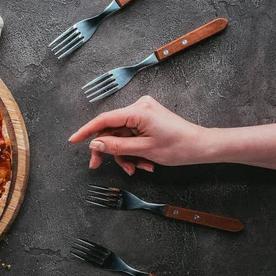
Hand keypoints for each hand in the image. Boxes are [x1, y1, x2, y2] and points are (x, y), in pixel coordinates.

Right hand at [69, 96, 207, 174]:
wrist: (202, 146)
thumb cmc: (179, 147)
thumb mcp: (144, 150)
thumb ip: (116, 146)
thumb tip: (95, 143)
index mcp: (138, 111)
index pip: (104, 119)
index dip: (87, 130)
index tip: (73, 140)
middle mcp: (139, 107)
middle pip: (111, 129)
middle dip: (108, 150)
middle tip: (97, 166)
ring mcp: (143, 112)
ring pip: (121, 135)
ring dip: (124, 154)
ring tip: (136, 168)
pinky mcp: (147, 119)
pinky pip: (131, 135)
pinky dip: (133, 150)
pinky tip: (142, 162)